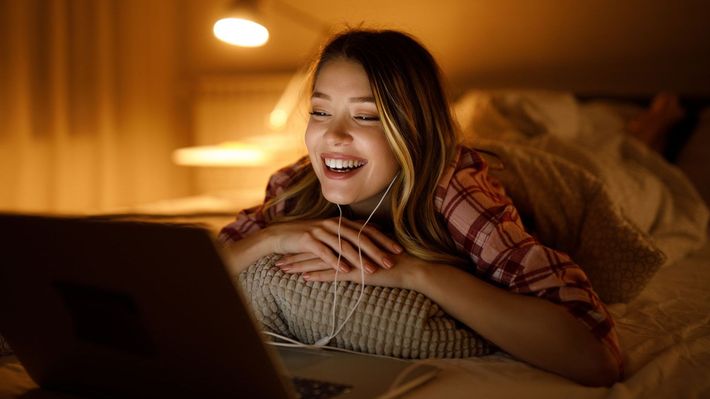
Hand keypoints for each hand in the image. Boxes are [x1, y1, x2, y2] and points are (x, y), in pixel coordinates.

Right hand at [265, 217, 402, 273]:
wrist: (280, 235)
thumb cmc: (307, 238)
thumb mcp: (329, 237)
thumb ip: (346, 239)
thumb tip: (367, 247)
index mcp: (341, 223)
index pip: (367, 230)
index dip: (384, 239)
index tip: (399, 249)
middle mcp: (333, 224)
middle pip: (359, 237)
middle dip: (377, 250)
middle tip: (391, 262)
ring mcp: (320, 231)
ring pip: (344, 245)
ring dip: (359, 258)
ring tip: (371, 270)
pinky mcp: (308, 240)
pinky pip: (324, 252)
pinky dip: (336, 261)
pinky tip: (345, 271)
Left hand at [290, 251, 425, 289]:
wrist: (410, 268)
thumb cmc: (395, 263)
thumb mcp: (373, 255)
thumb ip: (361, 252)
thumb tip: (348, 254)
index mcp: (350, 243)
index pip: (323, 244)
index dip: (306, 248)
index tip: (290, 251)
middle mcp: (347, 248)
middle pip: (316, 251)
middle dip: (295, 256)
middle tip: (278, 259)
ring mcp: (351, 258)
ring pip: (319, 261)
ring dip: (300, 265)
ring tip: (283, 268)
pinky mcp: (356, 270)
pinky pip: (332, 273)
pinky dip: (317, 275)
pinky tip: (304, 278)